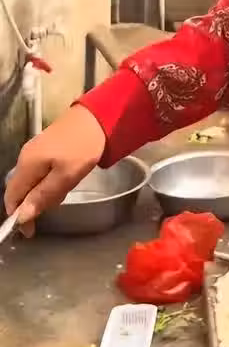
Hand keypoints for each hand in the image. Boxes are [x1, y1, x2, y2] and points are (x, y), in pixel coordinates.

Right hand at [4, 104, 105, 236]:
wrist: (98, 115)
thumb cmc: (83, 147)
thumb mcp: (66, 176)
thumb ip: (43, 196)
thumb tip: (20, 217)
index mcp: (26, 165)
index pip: (11, 197)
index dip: (18, 215)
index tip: (32, 231)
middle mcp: (25, 156)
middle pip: (21, 189)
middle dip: (35, 202)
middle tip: (59, 200)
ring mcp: (36, 149)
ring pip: (32, 180)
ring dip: (45, 191)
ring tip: (67, 186)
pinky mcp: (47, 145)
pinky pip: (41, 170)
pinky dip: (50, 179)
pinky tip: (68, 177)